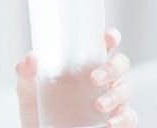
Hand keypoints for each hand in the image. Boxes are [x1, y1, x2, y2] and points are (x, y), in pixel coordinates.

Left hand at [15, 28, 137, 127]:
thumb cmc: (37, 107)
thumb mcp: (27, 89)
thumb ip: (26, 72)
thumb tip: (32, 57)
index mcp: (83, 65)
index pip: (103, 46)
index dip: (110, 38)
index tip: (109, 37)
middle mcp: (100, 80)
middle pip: (120, 64)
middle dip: (112, 68)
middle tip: (94, 78)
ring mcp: (109, 99)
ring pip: (126, 89)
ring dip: (116, 96)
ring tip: (99, 106)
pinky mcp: (113, 120)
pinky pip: (129, 117)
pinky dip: (124, 119)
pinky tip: (110, 124)